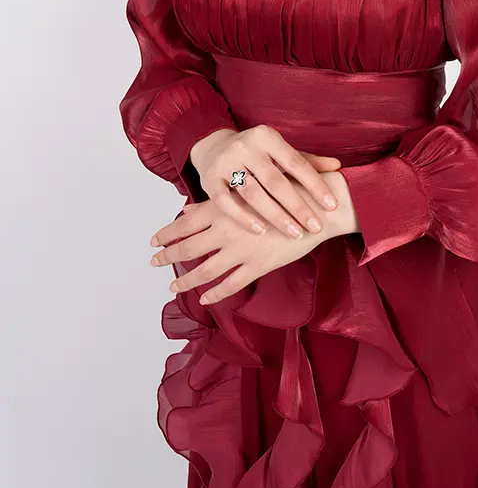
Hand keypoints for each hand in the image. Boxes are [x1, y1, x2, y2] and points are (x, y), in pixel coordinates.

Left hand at [149, 170, 348, 304]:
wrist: (315, 208)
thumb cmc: (285, 191)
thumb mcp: (249, 188)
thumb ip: (218, 201)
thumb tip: (189, 210)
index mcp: (223, 207)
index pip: (185, 223)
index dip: (167, 233)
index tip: (153, 240)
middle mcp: (227, 229)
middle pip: (188, 247)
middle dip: (168, 257)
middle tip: (154, 263)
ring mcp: (241, 249)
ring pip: (205, 270)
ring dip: (186, 281)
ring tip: (173, 288)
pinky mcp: (257, 265)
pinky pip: (230, 284)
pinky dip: (215, 294)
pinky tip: (205, 298)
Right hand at [188, 124, 342, 238]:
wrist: (214, 147)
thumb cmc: (257, 154)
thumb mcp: (280, 151)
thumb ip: (307, 160)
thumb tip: (338, 166)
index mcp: (267, 136)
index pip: (296, 163)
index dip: (316, 184)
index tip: (332, 205)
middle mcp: (245, 147)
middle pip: (276, 181)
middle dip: (298, 206)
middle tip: (316, 226)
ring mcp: (225, 163)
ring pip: (253, 194)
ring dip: (276, 216)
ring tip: (295, 233)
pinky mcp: (208, 180)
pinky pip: (226, 203)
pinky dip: (243, 218)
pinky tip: (261, 231)